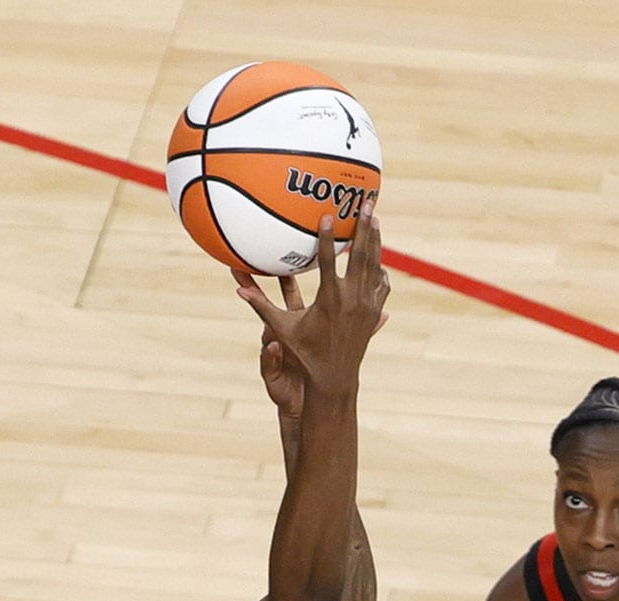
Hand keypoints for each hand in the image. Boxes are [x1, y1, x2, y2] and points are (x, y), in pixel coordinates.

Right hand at [232, 206, 389, 401]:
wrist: (334, 379)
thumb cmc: (304, 354)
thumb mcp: (281, 330)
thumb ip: (260, 306)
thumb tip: (237, 288)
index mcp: (328, 300)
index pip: (327, 261)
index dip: (327, 237)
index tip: (328, 215)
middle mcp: (351, 299)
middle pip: (361, 255)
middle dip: (365, 227)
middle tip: (368, 203)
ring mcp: (367, 306)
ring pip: (375, 265)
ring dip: (376, 240)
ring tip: (376, 217)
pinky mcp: (375, 313)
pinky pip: (381, 283)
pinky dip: (379, 267)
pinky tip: (378, 256)